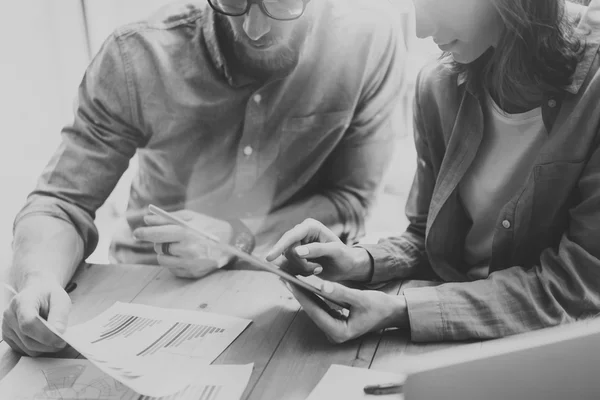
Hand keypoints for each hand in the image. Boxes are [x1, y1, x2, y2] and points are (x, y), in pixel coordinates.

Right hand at [2, 279, 69, 355]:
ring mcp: (6, 327)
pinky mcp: (8, 337)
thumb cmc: (49, 295)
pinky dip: (38, 349)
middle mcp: (10, 315)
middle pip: (28, 339)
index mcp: (22, 301)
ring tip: (56, 340)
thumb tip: (59, 333)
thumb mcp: (60, 299)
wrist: (37, 293)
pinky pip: (24, 350)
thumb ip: (60, 315)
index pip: (29, 323)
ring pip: (26, 348)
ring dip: (44, 349)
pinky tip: (46, 341)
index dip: (45, 336)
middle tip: (64, 344)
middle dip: (48, 345)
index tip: (61, 341)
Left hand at [134, 209, 232, 278]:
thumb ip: (168, 218)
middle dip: (158, 241)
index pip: (158, 234)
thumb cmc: (209, 227)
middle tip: (165, 237)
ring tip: (177, 246)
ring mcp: (190, 264)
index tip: (137, 233)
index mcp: (187, 233)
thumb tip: (147, 219)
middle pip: (159, 248)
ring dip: (164, 253)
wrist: (233, 243)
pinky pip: (172, 269)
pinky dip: (173, 262)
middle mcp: (188, 250)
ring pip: (163, 260)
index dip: (144, 233)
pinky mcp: (192, 274)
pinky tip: (184, 255)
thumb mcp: (191, 217)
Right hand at [266, 218, 371, 281]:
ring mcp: (297, 245)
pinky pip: (289, 267)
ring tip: (318, 268)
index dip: (279, 247)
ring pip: (287, 260)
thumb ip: (317, 249)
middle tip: (317, 268)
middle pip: (287, 250)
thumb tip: (297, 251)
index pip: (291, 236)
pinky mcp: (295, 256)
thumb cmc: (344, 256)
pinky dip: (300, 272)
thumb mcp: (335, 252)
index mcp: (310, 226)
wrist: (346, 267)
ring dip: (302, 269)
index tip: (269, 258)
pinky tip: (313, 270)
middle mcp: (301, 233)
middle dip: (301, 263)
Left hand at [286, 281, 407, 342]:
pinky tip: (304, 284)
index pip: (315, 311)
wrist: (391, 313)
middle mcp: (334, 334)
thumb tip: (322, 286)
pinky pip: (320, 308)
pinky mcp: (334, 323)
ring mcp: (333, 329)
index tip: (290, 282)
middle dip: (299, 294)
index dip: (301, 296)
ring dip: (303, 294)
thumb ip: (341, 293)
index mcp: (339, 332)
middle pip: (311, 311)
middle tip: (284, 277)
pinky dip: (312, 296)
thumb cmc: (379, 306)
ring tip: (290, 278)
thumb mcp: (360, 298)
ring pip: (314, 309)